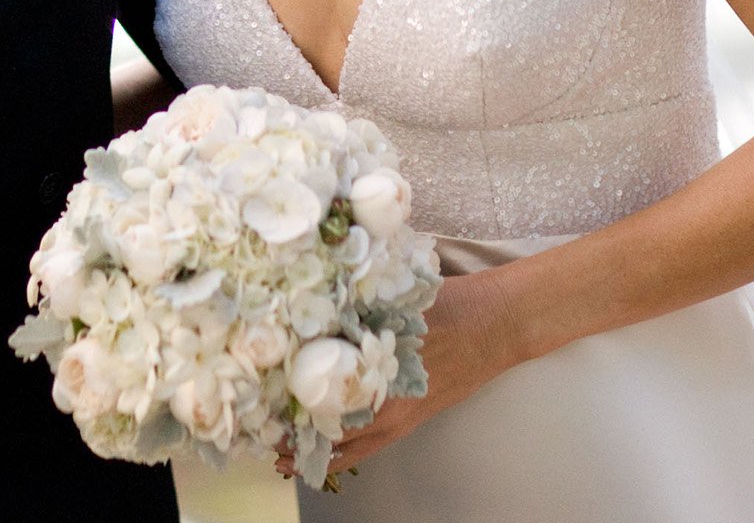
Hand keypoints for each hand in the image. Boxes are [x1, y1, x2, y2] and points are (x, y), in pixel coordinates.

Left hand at [276, 268, 518, 482]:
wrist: (492, 325)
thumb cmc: (446, 306)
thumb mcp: (394, 298)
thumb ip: (356, 309)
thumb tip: (313, 305)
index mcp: (377, 370)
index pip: (323, 394)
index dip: (289, 400)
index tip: (261, 400)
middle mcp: (385, 401)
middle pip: (329, 424)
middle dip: (295, 429)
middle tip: (262, 430)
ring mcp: (398, 416)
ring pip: (348, 444)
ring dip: (316, 447)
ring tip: (284, 453)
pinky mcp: (410, 420)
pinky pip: (370, 446)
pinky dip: (345, 452)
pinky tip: (326, 455)